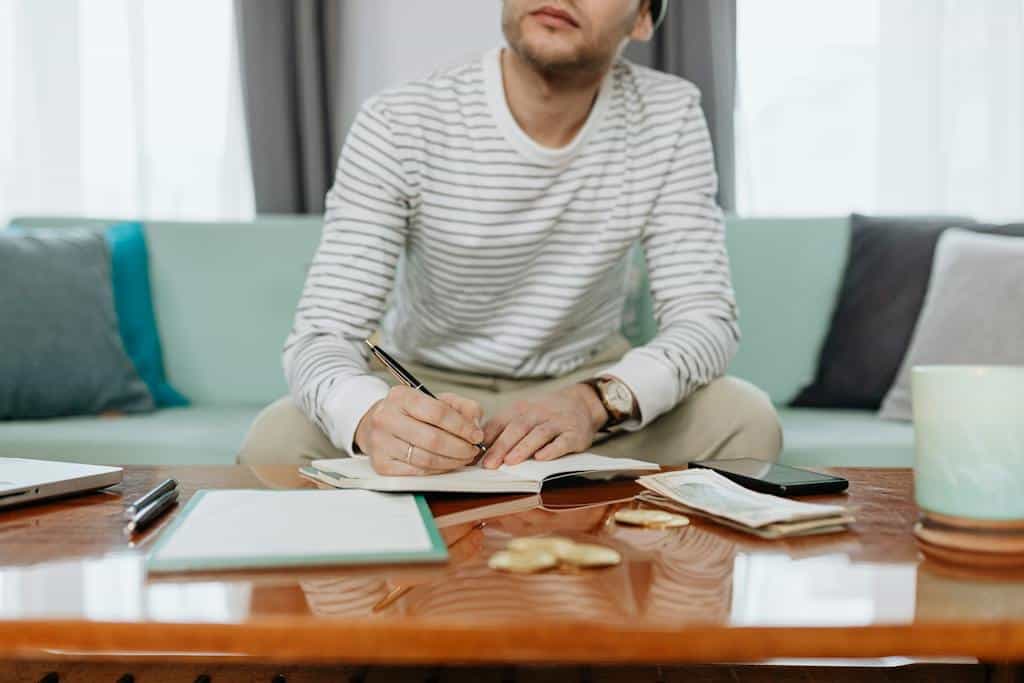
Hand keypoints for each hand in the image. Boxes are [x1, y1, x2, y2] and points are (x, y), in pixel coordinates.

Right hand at [354, 386, 483, 475]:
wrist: (376, 425)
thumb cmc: (409, 413)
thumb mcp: (435, 400)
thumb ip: (461, 406)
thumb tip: (475, 424)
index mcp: (401, 397)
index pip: (438, 413)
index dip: (462, 427)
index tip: (476, 435)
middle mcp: (386, 418)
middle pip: (433, 439)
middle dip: (460, 448)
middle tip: (472, 450)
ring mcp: (381, 443)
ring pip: (426, 459)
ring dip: (452, 462)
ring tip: (463, 458)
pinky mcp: (381, 465)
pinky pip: (417, 472)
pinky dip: (438, 471)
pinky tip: (446, 465)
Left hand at [481, 384, 606, 468]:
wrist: (581, 402)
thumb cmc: (545, 414)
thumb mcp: (522, 414)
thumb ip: (502, 430)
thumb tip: (478, 452)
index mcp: (520, 409)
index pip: (500, 422)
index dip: (487, 438)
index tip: (474, 455)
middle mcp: (537, 413)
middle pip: (517, 428)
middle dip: (501, 446)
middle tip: (489, 464)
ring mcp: (557, 422)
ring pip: (538, 434)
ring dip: (523, 448)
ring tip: (510, 462)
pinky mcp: (574, 433)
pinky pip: (562, 441)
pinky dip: (552, 450)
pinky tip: (542, 458)